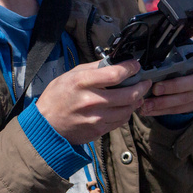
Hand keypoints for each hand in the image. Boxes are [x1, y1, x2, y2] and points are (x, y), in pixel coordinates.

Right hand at [35, 59, 151, 144]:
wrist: (47, 125)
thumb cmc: (57, 97)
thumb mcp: (70, 75)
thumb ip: (93, 68)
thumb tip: (113, 62)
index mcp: (82, 82)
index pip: (115, 74)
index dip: (130, 68)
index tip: (135, 65)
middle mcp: (91, 100)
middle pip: (128, 94)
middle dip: (142, 86)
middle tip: (145, 81)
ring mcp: (96, 118)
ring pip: (128, 109)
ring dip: (137, 100)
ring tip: (138, 94)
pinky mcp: (99, 130)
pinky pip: (121, 120)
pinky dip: (127, 112)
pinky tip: (126, 106)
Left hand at [138, 41, 192, 117]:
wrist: (181, 78)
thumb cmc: (175, 61)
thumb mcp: (174, 52)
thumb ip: (168, 50)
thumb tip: (149, 50)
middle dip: (173, 86)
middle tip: (155, 89)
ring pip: (185, 99)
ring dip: (163, 103)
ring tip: (146, 104)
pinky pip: (178, 109)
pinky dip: (161, 110)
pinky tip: (148, 110)